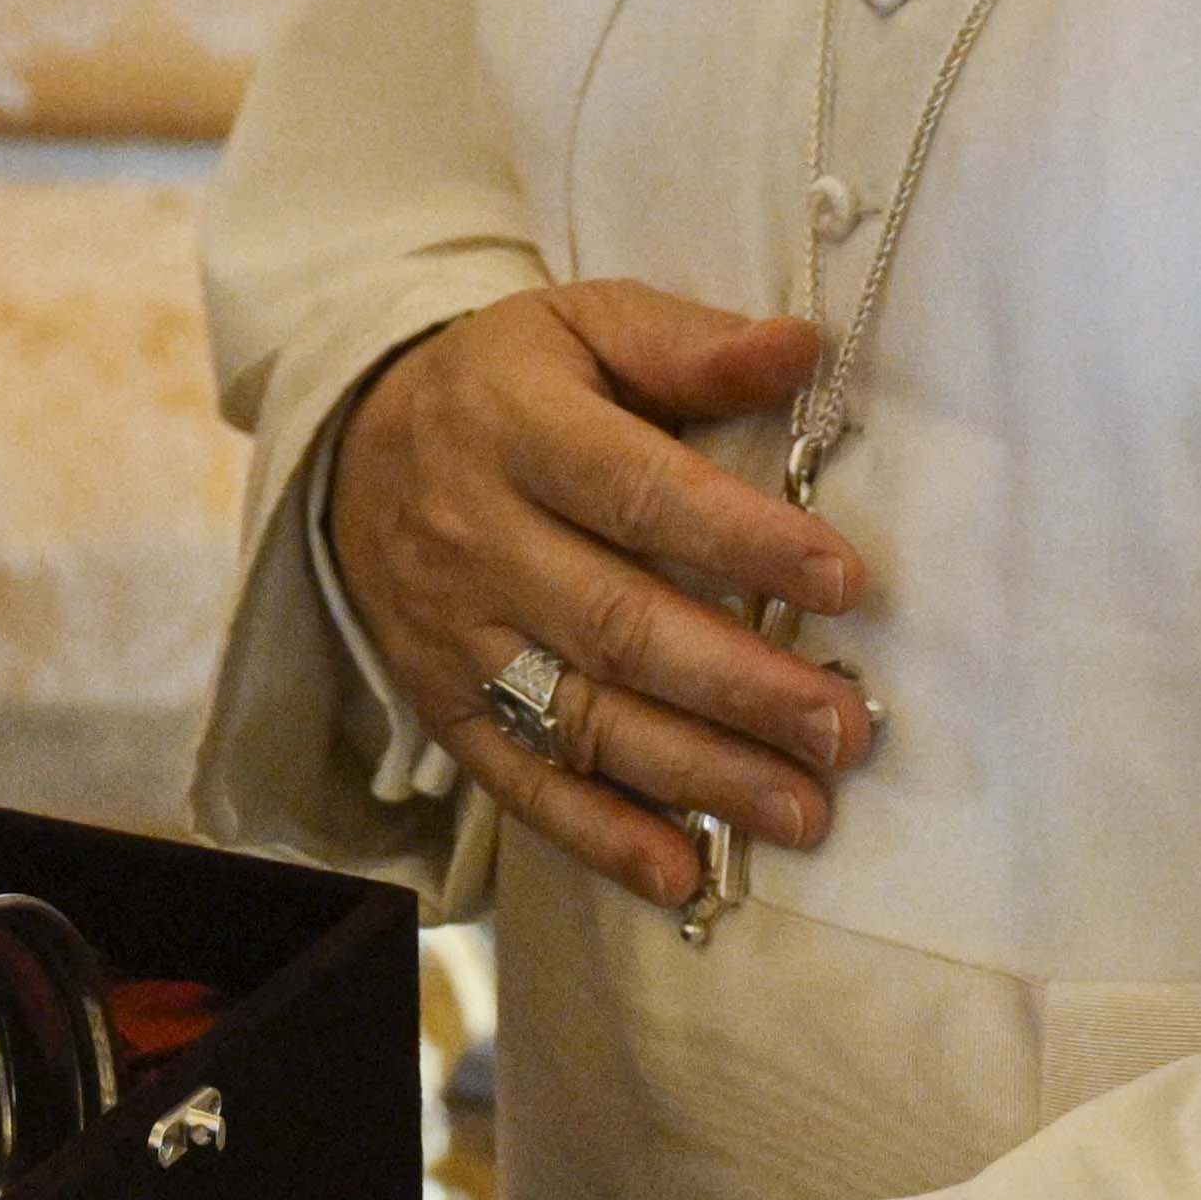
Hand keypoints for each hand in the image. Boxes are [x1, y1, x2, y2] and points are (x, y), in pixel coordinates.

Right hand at [329, 286, 868, 908]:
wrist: (355, 444)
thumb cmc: (512, 384)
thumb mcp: (585, 327)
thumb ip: (688, 346)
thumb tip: (798, 349)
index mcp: (518, 428)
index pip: (637, 492)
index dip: (741, 539)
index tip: (845, 582)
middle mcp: (477, 538)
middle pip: (615, 622)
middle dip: (738, 684)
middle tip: (842, 730)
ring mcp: (454, 636)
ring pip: (580, 716)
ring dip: (696, 773)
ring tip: (803, 811)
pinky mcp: (442, 707)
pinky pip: (519, 781)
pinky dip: (599, 835)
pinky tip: (681, 873)